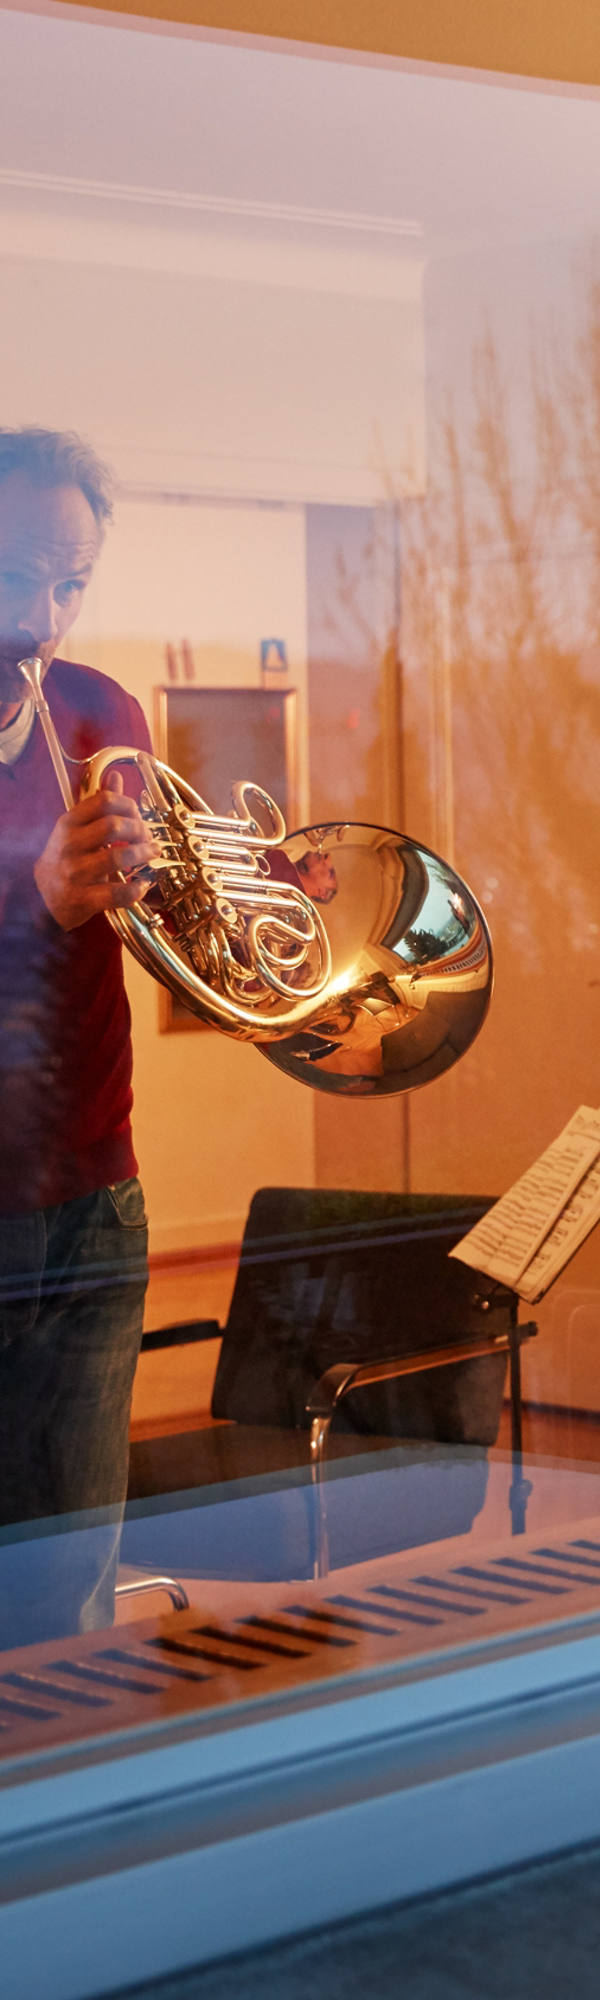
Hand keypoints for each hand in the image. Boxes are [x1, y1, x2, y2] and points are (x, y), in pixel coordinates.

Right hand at [33, 772, 159, 930]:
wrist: (41, 897)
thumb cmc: (65, 858)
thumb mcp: (76, 828)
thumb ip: (98, 804)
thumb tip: (115, 777)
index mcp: (69, 823)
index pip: (104, 801)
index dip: (129, 805)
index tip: (137, 815)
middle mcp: (70, 845)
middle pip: (114, 826)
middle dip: (139, 829)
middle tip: (148, 838)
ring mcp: (75, 873)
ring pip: (117, 856)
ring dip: (143, 854)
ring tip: (152, 854)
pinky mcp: (82, 899)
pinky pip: (116, 893)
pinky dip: (136, 888)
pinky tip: (142, 884)